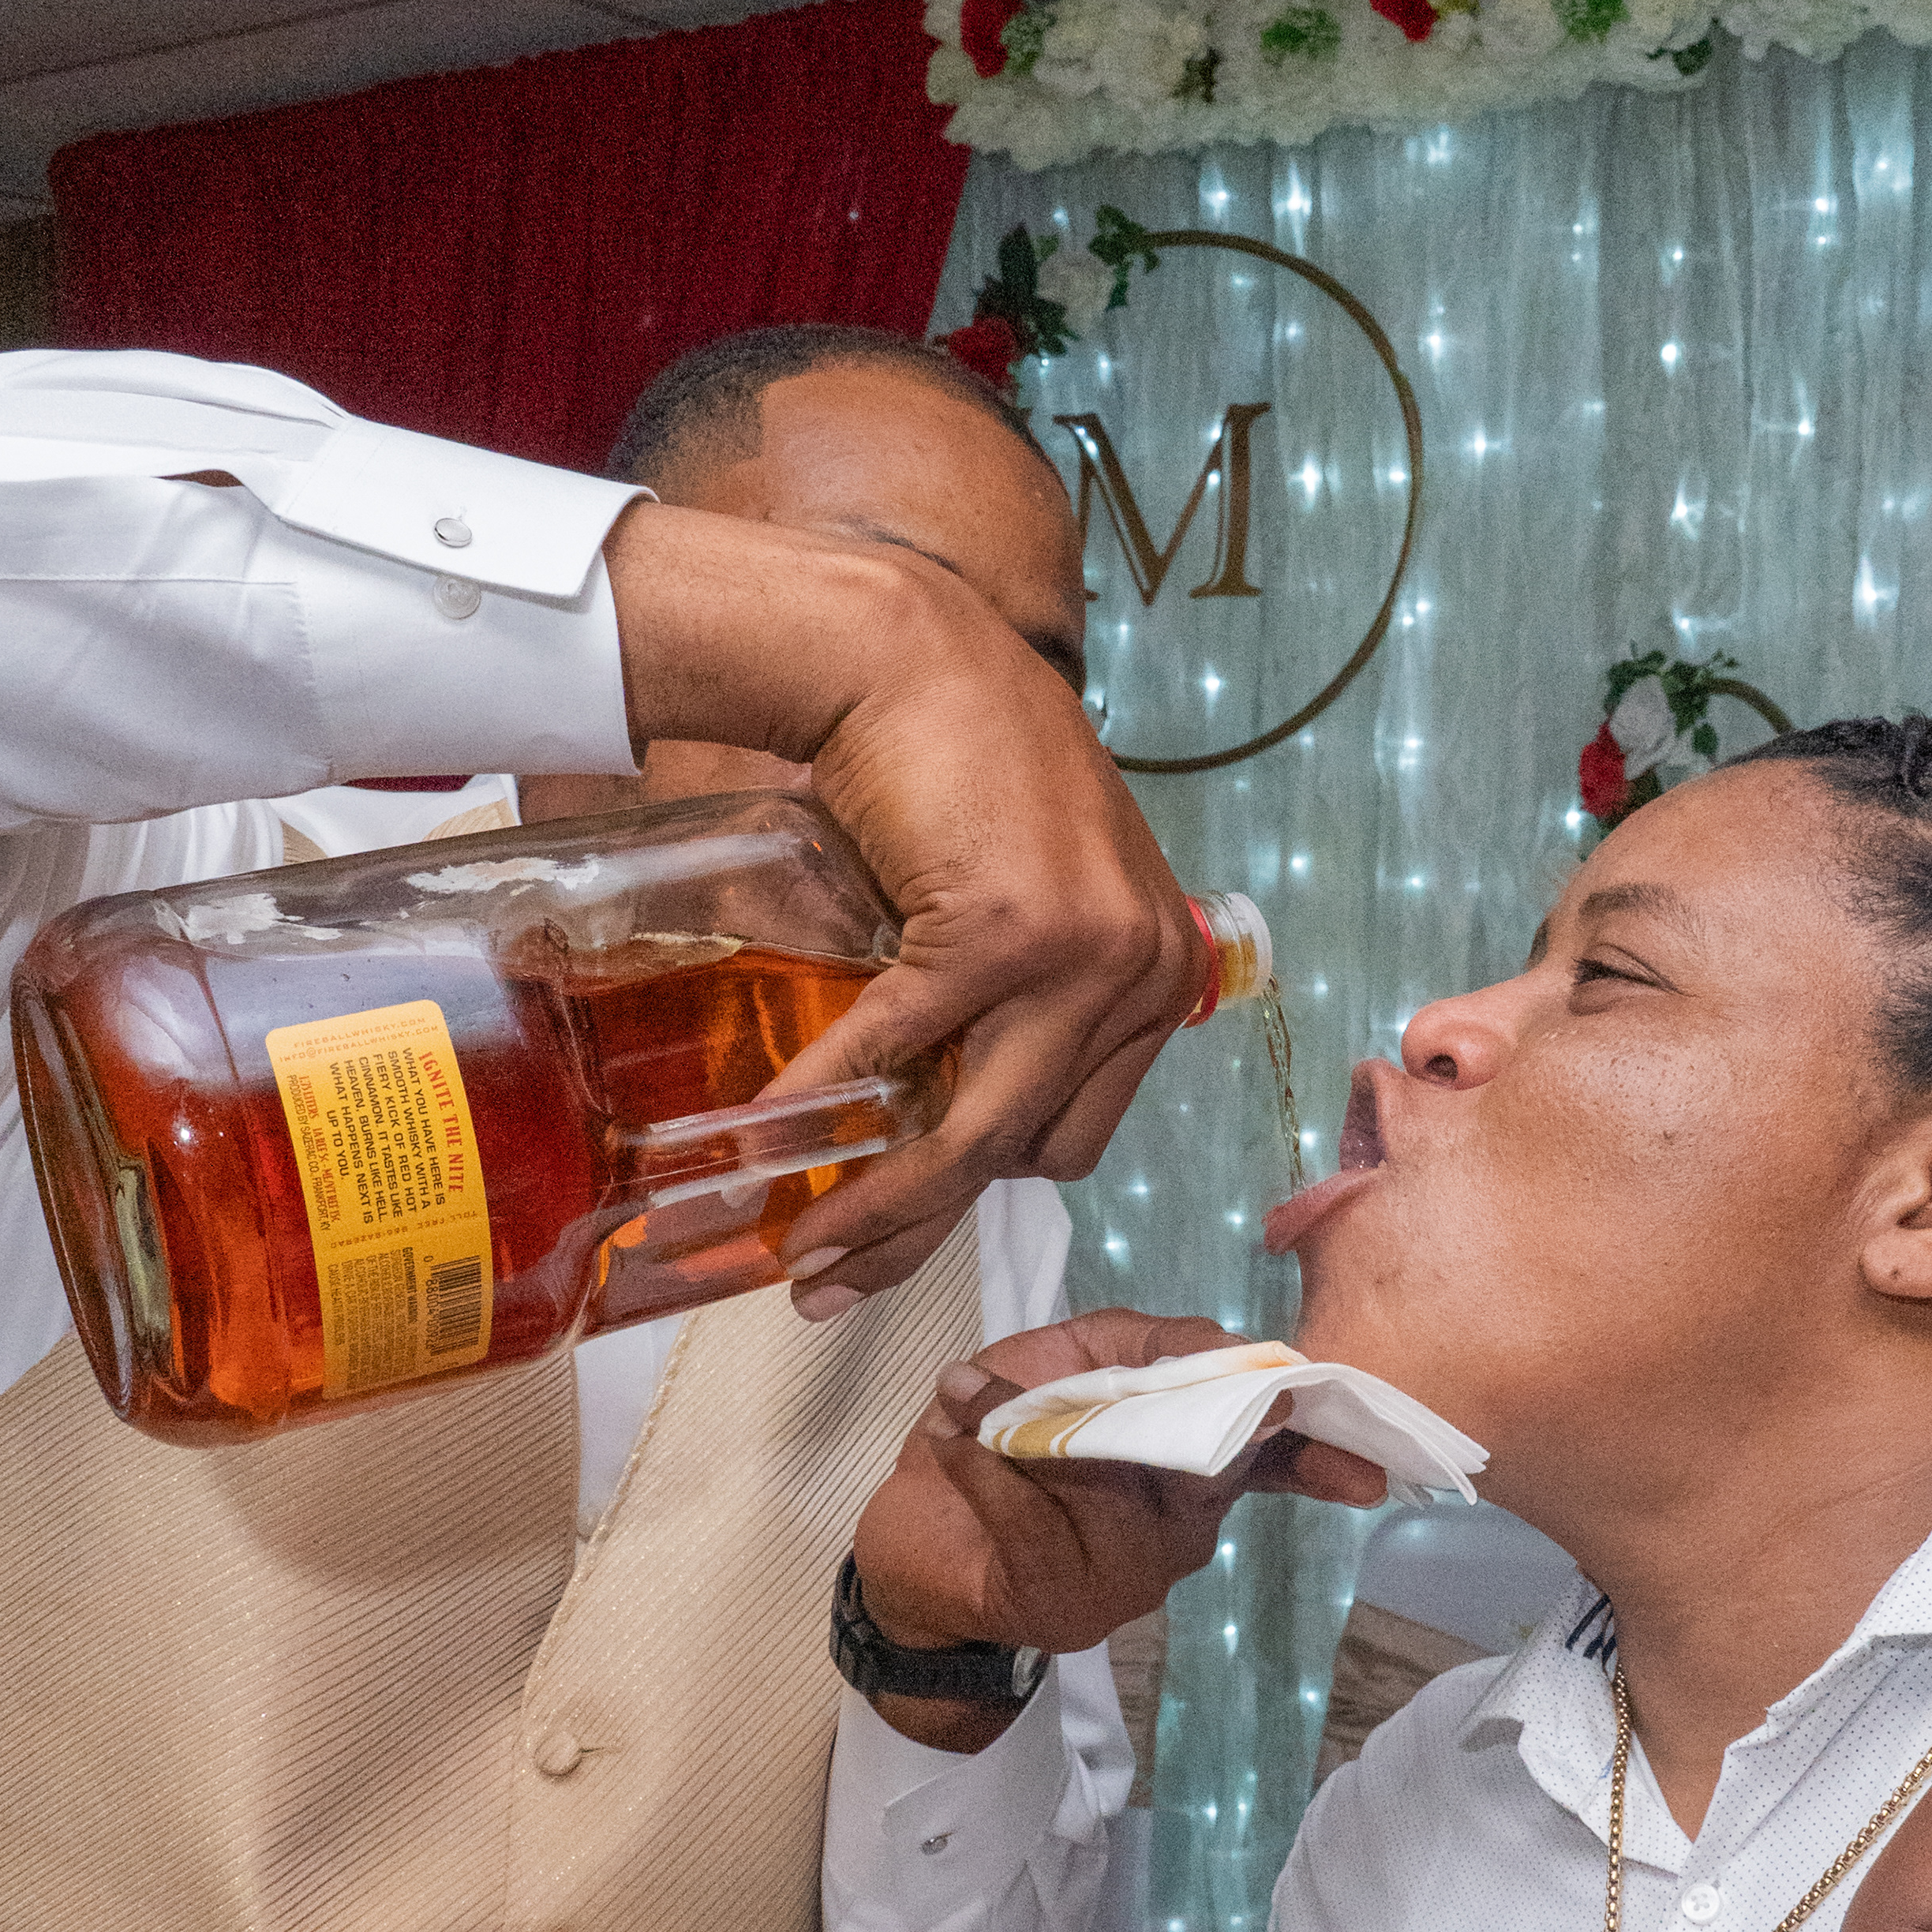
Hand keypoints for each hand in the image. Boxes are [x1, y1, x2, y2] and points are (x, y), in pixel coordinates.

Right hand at [602, 508, 1201, 1299]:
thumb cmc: (954, 770)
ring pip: (974, 1134)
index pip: (1077, 1130)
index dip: (978, 1182)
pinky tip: (770, 1128)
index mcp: (1161, 974)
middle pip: (1029, 1154)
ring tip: (799, 1244)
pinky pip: (899, 1054)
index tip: (898, 1225)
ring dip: (878, 1201)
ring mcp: (1084, 958)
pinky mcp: (1004, 937)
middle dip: (920, 1228)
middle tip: (833, 1276)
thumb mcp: (1020, 903)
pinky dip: (828, 1095)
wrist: (912, 656)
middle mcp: (1145, 975)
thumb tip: (921, 1126)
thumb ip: (1007, 1010)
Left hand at [852, 1309, 1388, 1665]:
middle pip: (1209, 1469)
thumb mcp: (1067, 1360)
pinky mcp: (1064, 1606)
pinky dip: (984, 1471)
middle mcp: (1179, 1533)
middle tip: (1143, 1394)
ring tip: (969, 1396)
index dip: (1320, 1458)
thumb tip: (1224, 1343)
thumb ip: (1144, 1342)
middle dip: (1183, 1423)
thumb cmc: (999, 1434)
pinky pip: (1034, 1525)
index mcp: (1192, 1471)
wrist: (913, 1536)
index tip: (1364, 1467)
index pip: (1273, 1461)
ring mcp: (1128, 1580)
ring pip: (1111, 1491)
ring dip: (1031, 1431)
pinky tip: (951, 1442)